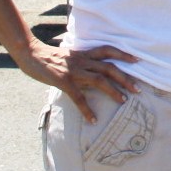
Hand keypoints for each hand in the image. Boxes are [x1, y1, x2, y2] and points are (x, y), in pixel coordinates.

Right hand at [15, 39, 139, 123]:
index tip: (137, 60)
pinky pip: (78, 97)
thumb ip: (84, 63)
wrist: (31, 54)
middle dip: (126, 79)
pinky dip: (86, 109)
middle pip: (110, 68)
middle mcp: (83, 60)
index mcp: (85, 53)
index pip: (108, 50)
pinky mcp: (64, 81)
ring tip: (123, 101)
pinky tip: (93, 119)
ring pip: (99, 80)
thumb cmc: (50, 57)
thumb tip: (96, 75)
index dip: (124, 54)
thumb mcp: (71, 56)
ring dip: (113, 91)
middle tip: (138, 90)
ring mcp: (74, 70)